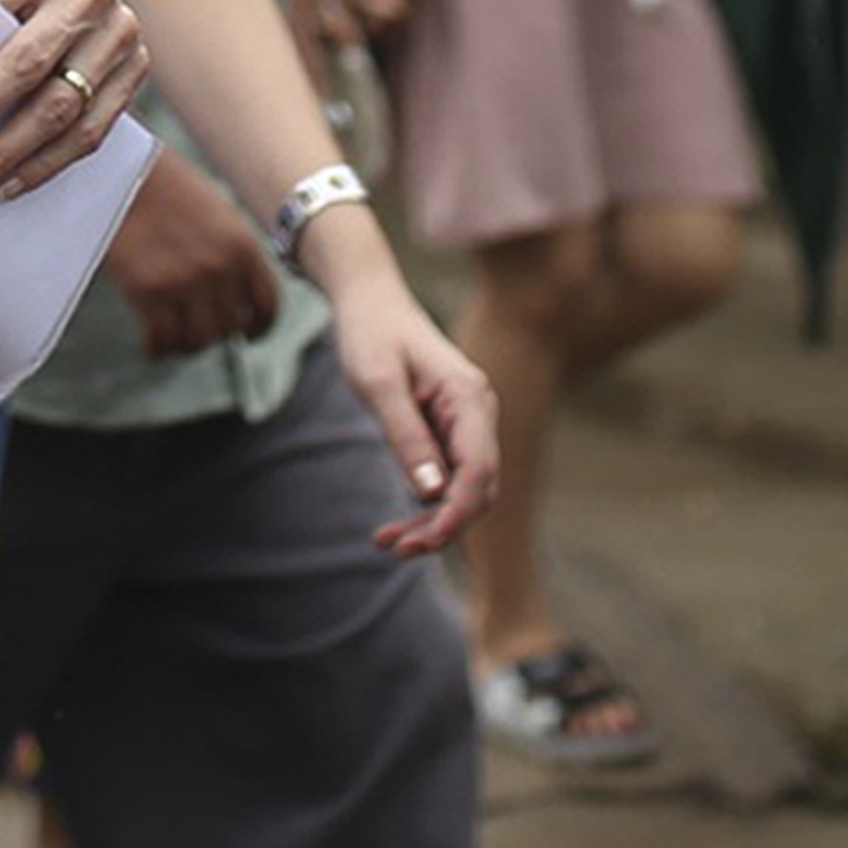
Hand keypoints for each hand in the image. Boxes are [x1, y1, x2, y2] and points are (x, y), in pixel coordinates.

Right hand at [98, 149, 281, 355]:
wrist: (122, 168)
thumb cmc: (168, 188)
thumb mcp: (217, 214)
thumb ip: (231, 253)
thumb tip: (237, 298)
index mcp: (243, 246)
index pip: (266, 305)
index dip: (258, 327)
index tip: (248, 335)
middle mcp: (219, 267)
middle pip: (227, 327)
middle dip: (213, 333)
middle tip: (196, 331)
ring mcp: (184, 281)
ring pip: (196, 340)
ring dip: (185, 345)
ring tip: (173, 339)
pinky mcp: (147, 290)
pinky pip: (161, 339)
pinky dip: (157, 349)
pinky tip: (152, 345)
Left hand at [312, 259, 499, 555]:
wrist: (368, 300)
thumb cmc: (370, 334)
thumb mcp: (378, 384)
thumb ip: (406, 436)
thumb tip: (432, 494)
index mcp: (469, 397)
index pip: (480, 470)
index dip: (457, 513)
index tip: (421, 542)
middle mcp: (478, 412)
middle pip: (479, 488)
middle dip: (443, 525)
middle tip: (395, 547)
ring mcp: (467, 422)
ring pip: (464, 489)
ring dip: (432, 521)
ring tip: (387, 541)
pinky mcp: (450, 430)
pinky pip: (448, 477)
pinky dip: (426, 504)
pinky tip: (396, 524)